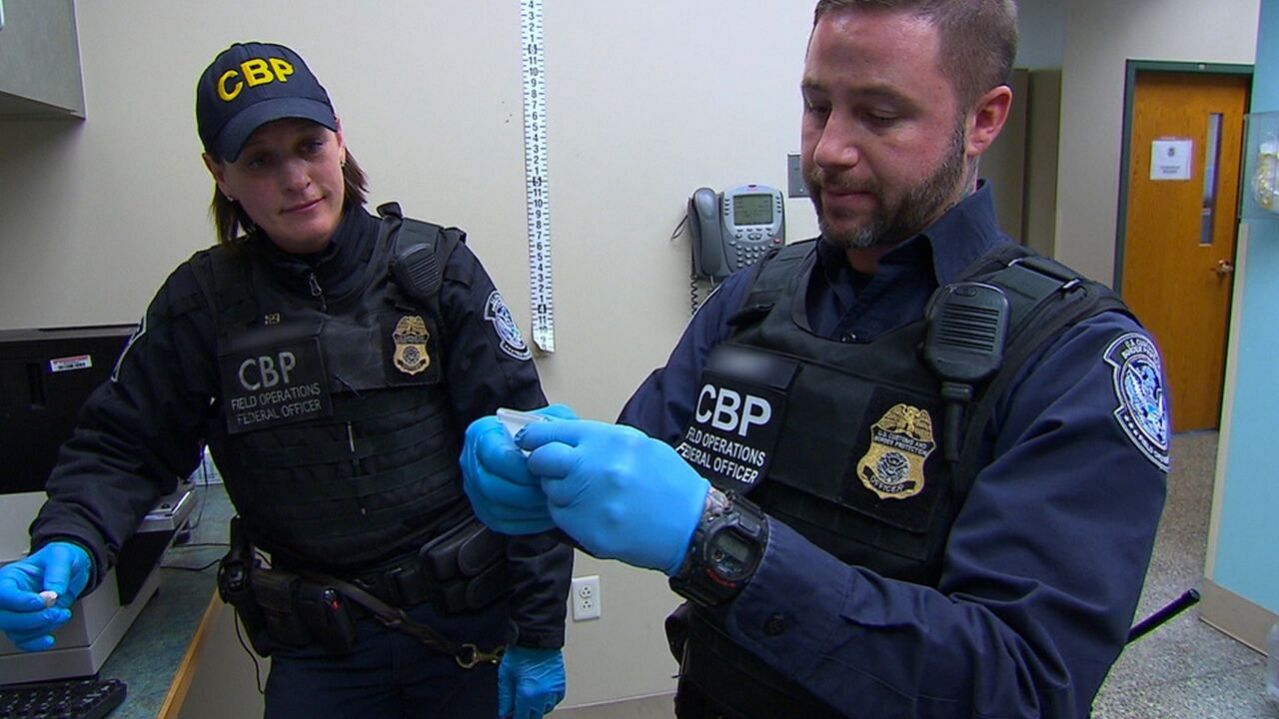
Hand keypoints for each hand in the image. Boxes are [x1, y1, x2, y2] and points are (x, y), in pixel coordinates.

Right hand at [0, 541, 91, 650]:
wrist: (72, 568)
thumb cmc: (62, 558)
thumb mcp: (62, 556)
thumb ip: (58, 572)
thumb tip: (55, 592)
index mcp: (10, 577)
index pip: (4, 594)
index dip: (21, 602)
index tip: (44, 601)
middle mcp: (8, 597)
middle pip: (5, 617)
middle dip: (33, 619)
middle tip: (56, 611)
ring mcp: (16, 612)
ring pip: (15, 631)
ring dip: (41, 628)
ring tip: (62, 614)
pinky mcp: (26, 624)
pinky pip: (22, 640)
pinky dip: (35, 643)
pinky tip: (49, 639)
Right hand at [461, 405, 577, 534]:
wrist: (540, 451)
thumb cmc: (545, 435)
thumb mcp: (551, 418)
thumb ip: (551, 426)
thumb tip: (547, 441)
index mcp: (482, 434)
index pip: (494, 455)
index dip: (520, 467)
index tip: (542, 469)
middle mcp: (471, 462)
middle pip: (491, 486)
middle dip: (525, 491)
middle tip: (551, 490)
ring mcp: (475, 489)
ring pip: (497, 508)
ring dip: (529, 508)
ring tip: (553, 501)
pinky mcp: (486, 512)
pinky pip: (504, 523)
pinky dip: (528, 521)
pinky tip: (547, 512)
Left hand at [498, 646, 565, 718]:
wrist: (537, 637)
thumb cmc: (521, 652)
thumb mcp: (505, 676)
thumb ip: (505, 699)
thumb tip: (505, 713)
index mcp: (527, 694)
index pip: (521, 718)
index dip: (514, 718)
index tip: (510, 716)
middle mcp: (542, 695)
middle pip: (534, 717)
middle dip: (525, 715)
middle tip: (517, 709)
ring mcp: (553, 691)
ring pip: (545, 709)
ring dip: (536, 709)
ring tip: (528, 700)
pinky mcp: (560, 685)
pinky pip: (555, 701)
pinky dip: (547, 701)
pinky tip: (540, 695)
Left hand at [519, 419, 708, 575]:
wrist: (691, 525)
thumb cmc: (670, 485)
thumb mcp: (638, 445)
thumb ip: (600, 441)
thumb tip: (566, 439)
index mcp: (608, 441)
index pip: (552, 433)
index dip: (535, 437)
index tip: (528, 441)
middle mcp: (595, 467)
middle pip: (542, 461)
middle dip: (540, 463)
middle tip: (548, 468)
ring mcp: (590, 501)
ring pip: (550, 492)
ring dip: (559, 492)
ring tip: (586, 495)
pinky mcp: (588, 530)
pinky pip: (561, 518)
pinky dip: (569, 514)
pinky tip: (593, 512)